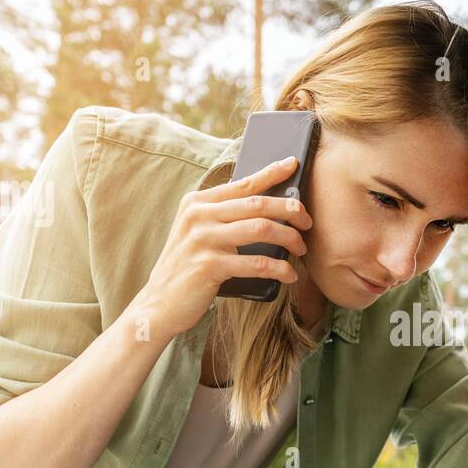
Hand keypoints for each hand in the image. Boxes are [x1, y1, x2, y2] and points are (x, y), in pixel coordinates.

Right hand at [136, 156, 312, 338]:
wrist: (159, 303)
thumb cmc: (188, 267)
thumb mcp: (199, 233)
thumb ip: (223, 217)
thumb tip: (267, 206)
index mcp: (197, 202)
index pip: (242, 183)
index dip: (271, 173)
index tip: (293, 164)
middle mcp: (198, 215)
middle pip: (258, 204)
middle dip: (290, 209)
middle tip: (308, 220)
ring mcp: (203, 239)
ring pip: (261, 229)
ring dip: (289, 238)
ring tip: (301, 249)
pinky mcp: (210, 265)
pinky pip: (257, 263)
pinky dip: (279, 269)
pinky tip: (289, 275)